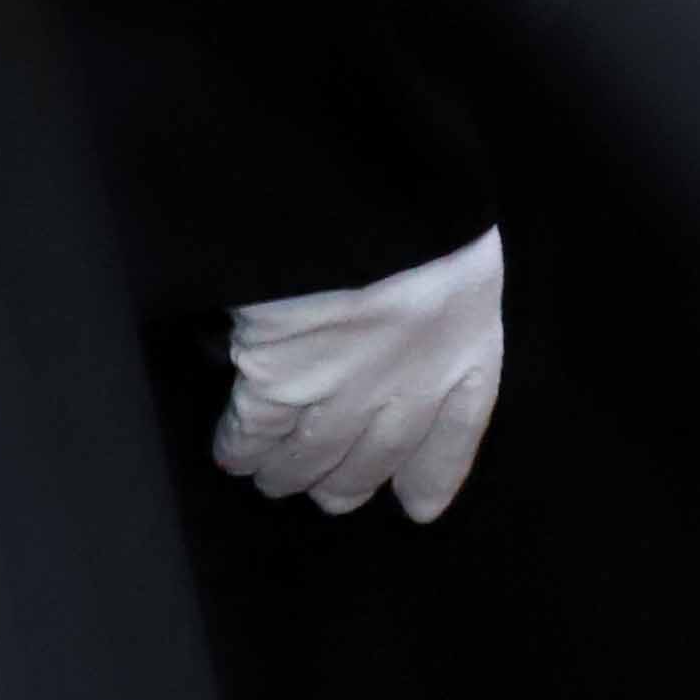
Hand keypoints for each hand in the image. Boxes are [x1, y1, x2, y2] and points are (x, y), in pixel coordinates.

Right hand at [211, 229, 505, 521]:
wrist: (364, 196)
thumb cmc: (416, 201)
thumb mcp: (455, 241)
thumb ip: (443, 287)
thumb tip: (410, 295)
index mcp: (466, 349)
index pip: (453, 438)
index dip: (431, 475)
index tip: (417, 504)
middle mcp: (408, 390)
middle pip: (369, 467)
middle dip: (346, 484)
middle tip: (327, 488)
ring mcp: (340, 396)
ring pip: (307, 463)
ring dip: (286, 473)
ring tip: (273, 474)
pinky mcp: (278, 385)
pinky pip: (253, 437)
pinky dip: (238, 447)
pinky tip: (233, 450)